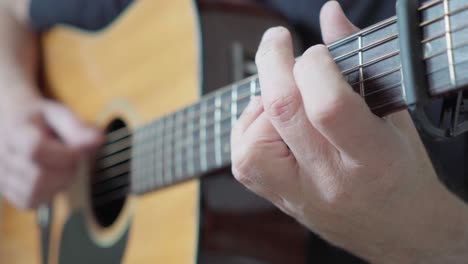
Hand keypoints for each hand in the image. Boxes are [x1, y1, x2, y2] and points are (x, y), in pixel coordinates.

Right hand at [0, 96, 100, 208]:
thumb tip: (99, 141)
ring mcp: (1, 176)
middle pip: (38, 177)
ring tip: (61, 166)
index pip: (35, 150)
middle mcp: (3, 156)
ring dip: (58, 183)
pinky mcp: (6, 191)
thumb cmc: (39, 118)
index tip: (78, 150)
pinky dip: (47, 193)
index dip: (65, 154)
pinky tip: (51, 177)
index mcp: (15, 131)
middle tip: (72, 157)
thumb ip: (77, 127)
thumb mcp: (58, 113)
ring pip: (35, 193)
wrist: (10, 121)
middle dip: (66, 170)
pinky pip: (30, 201)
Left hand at [231, 2, 467, 262]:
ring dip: (261, 103)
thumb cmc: (398, 171)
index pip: (329, 106)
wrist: (396, 229)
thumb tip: (330, 13)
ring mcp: (299, 195)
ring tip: (283, 95)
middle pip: (283, 113)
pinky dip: (250, 128)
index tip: (315, 52)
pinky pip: (244, 160)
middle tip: (277, 41)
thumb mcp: (392, 115)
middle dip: (272, 62)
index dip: (314, 65)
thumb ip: (358, 61)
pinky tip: (270, 122)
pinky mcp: (278, 200)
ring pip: (252, 141)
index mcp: (373, 158)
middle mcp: (331, 181)